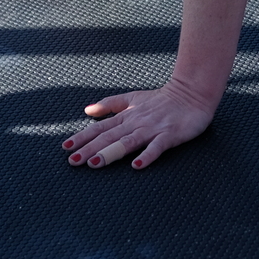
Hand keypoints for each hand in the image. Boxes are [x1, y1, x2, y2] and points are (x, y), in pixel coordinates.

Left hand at [63, 79, 217, 168]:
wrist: (193, 93)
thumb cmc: (162, 98)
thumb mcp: (133, 98)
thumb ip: (110, 105)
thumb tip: (88, 110)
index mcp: (127, 116)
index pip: (100, 128)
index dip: (82, 138)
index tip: (66, 149)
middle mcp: (136, 122)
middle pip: (109, 136)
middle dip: (90, 149)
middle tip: (73, 161)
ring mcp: (153, 129)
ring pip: (128, 141)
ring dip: (111, 152)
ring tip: (95, 163)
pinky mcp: (170, 135)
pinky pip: (157, 147)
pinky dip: (147, 155)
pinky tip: (137, 166)